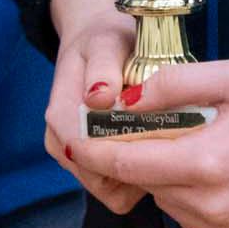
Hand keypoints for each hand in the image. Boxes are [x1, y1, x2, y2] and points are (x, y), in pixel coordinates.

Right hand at [44, 0, 146, 213]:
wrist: (95, 39)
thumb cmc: (104, 39)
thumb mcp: (107, 42)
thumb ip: (103, 67)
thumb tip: (99, 97)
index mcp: (61, 112)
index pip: (87, 153)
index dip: (124, 152)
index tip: (159, 136)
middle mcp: (60, 139)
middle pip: (99, 177)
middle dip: (135, 164)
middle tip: (169, 137)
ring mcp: (72, 154)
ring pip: (108, 188)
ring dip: (138, 171)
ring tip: (161, 138)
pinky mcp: (87, 163)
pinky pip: (114, 188)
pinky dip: (136, 174)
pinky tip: (152, 145)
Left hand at [64, 60, 228, 227]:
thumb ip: (173, 84)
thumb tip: (123, 99)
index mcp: (207, 163)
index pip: (126, 165)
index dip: (93, 152)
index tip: (73, 138)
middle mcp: (214, 210)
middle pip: (148, 184)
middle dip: (144, 157)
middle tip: (169, 129)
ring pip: (171, 206)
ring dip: (172, 180)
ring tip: (207, 151)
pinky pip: (196, 226)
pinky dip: (196, 203)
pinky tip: (223, 179)